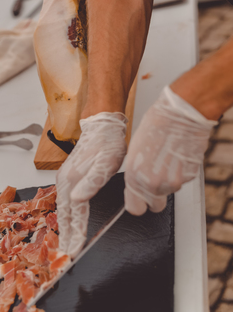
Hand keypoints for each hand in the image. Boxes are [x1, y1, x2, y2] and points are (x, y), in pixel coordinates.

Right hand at [56, 112, 126, 257]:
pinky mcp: (68, 176)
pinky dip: (65, 216)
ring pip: (62, 209)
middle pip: (63, 215)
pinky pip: (64, 201)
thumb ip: (92, 181)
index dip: (74, 234)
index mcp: (72, 180)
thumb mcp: (105, 162)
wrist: (102, 126)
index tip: (73, 252)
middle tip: (64, 256)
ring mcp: (65, 178)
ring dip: (63, 228)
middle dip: (64, 236)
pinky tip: (68, 221)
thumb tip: (76, 199)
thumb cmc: (107, 144)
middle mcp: (64, 181)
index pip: (74, 215)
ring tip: (64, 245)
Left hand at [124, 86, 217, 214]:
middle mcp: (153, 183)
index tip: (139, 198)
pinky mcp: (188, 177)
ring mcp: (173, 182)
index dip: (138, 203)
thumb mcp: (135, 150)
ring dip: (168, 180)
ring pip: (169, 191)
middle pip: (155, 206)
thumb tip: (138, 182)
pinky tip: (176, 156)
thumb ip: (136, 172)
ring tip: (166, 158)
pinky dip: (180, 172)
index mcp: (135, 176)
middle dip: (155, 196)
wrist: (180, 116)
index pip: (135, 208)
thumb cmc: (155, 126)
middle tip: (156, 177)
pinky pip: (182, 181)